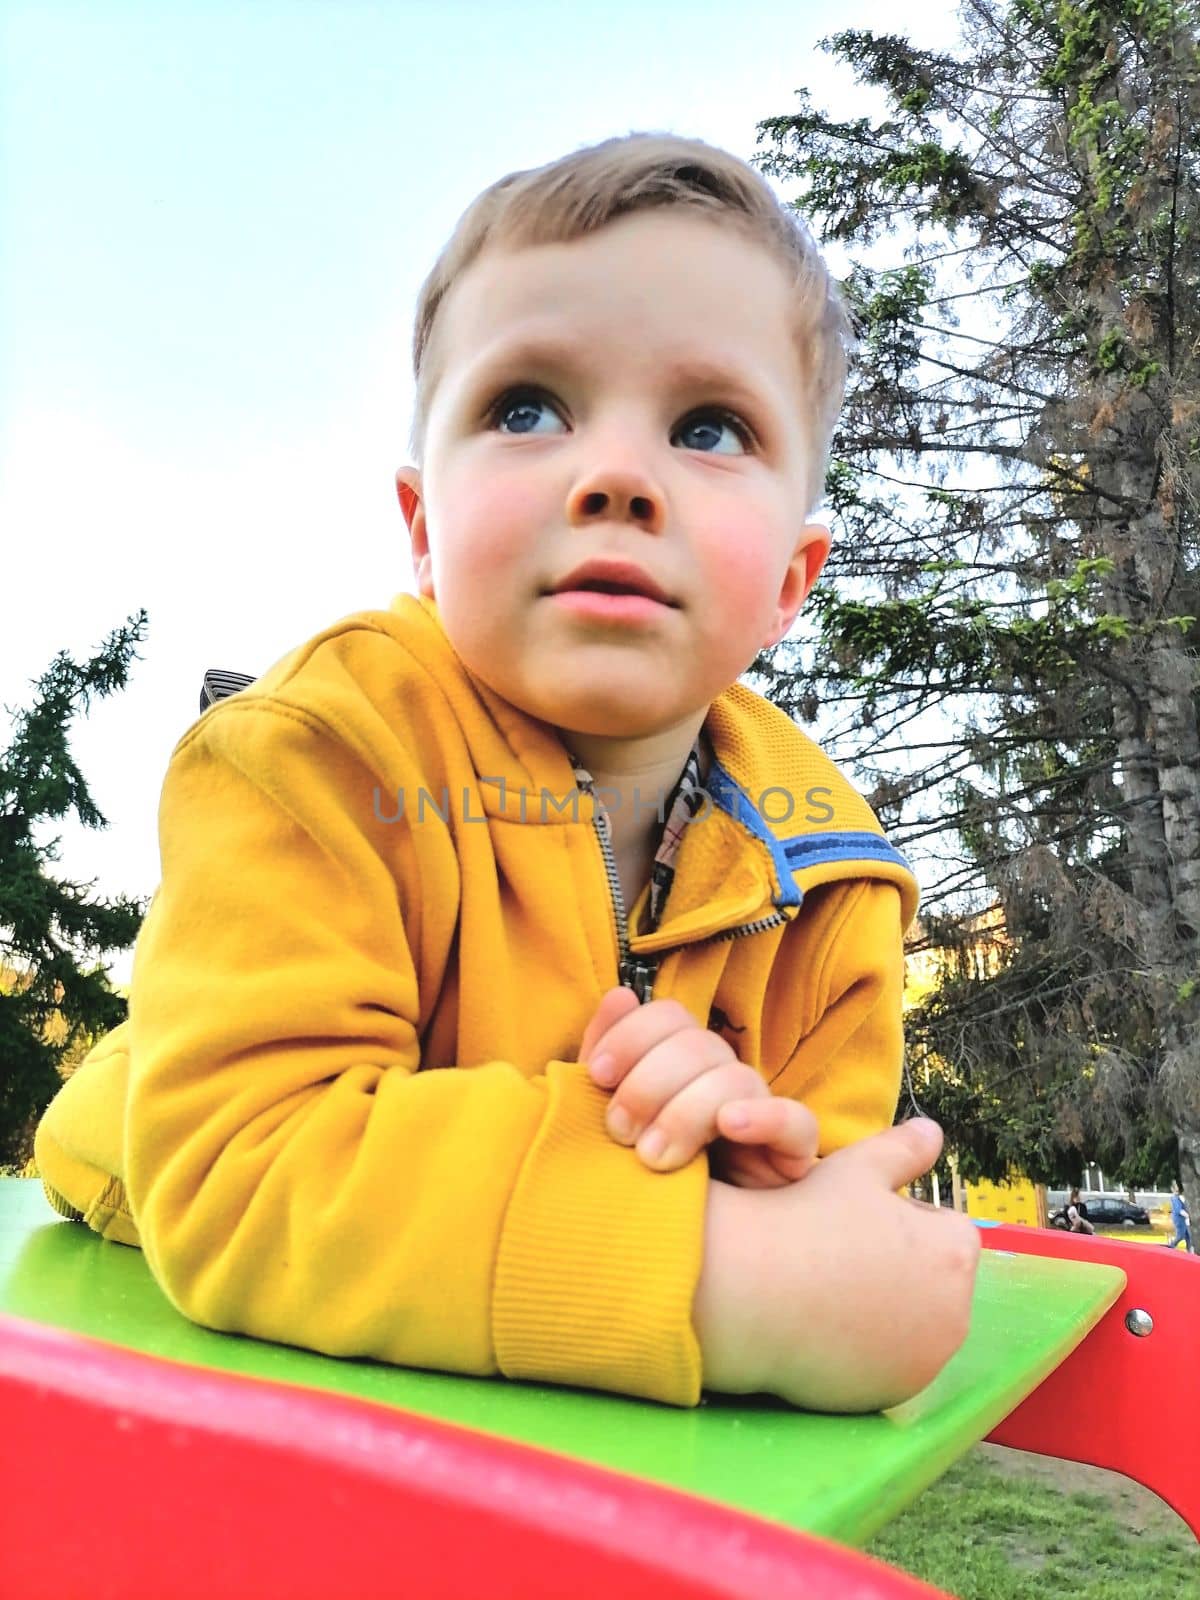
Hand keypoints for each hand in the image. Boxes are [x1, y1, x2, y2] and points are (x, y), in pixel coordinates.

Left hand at [580, 986, 817, 1186]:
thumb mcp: (614, 1117)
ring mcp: (760, 1110)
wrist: (688, 1248)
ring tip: (655, 1158)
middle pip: (697, 1045)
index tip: (598, 1076)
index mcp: (680, 1061)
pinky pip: (797, 1121)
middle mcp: (723, 1076)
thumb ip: (606, 1059)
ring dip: (688, 1112)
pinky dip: (764, 1116)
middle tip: (619, 1132)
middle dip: (649, 1084)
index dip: (632, 1036)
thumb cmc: (642, 1177)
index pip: (669, 1017)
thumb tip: (619, 996)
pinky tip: (730, 1127)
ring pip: (736, 1078)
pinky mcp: (792, 1151)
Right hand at [693, 1118, 980, 1411]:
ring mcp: (925, 1362)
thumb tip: (934, 1131)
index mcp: (955, 1254)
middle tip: (840, 1254)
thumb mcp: (858, 1168)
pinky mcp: (892, 1395)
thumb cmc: (806, 1218)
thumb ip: (903, 1149)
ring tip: (831, 1288)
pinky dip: (869, 1349)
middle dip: (902, 1268)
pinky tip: (826, 1326)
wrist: (749, 1290)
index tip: (856, 1220)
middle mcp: (956, 1314)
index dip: (900, 1219)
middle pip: (934, 1280)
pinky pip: (889, 1364)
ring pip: (914, 1324)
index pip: (945, 1229)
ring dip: (889, 1310)